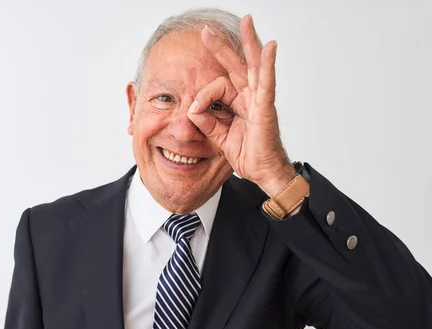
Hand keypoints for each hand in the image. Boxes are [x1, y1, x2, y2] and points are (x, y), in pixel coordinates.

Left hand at [187, 15, 294, 197]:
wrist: (263, 173)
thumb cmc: (248, 154)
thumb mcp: (219, 136)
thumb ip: (206, 122)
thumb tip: (192, 108)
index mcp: (239, 103)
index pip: (218, 87)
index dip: (202, 95)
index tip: (194, 110)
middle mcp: (251, 97)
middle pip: (237, 65)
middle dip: (222, 47)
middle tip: (207, 30)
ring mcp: (260, 100)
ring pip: (254, 66)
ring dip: (249, 42)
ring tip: (247, 21)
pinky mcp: (266, 108)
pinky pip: (267, 83)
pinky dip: (268, 64)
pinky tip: (270, 47)